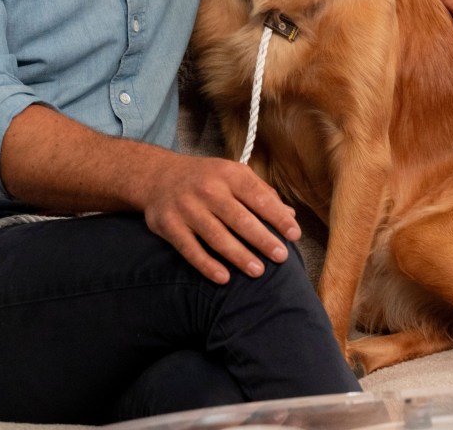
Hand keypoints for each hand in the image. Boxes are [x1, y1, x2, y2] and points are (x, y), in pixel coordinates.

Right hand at [141, 154, 300, 283]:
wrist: (158, 176)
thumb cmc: (205, 178)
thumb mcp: (232, 174)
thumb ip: (260, 193)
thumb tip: (290, 215)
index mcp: (227, 174)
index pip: (257, 196)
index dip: (277, 216)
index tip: (294, 234)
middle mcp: (207, 189)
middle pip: (239, 218)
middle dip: (262, 239)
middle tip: (281, 257)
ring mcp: (187, 207)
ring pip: (216, 236)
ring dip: (238, 255)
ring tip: (258, 271)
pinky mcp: (169, 225)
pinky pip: (190, 249)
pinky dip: (206, 265)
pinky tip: (223, 278)